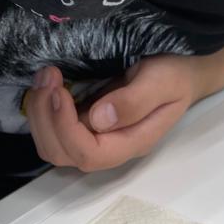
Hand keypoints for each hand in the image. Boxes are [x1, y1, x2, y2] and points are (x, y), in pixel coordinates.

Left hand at [23, 54, 216, 172]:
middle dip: (46, 119)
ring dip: (39, 113)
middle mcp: (110, 145)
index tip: (60, 91)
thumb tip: (99, 119)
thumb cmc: (177, 73)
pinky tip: (49, 82)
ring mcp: (95, 135)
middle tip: (48, 76)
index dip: (66, 128)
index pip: (89, 154)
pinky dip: (43, 109)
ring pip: (53, 145)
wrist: (184, 69)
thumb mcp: (163, 81)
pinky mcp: (85, 121)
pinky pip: (54, 128)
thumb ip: (135, 102)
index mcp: (131, 142)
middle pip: (64, 154)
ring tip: (46, 76)